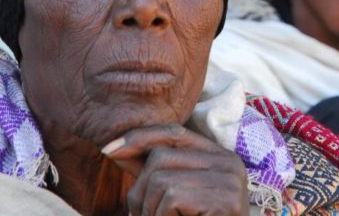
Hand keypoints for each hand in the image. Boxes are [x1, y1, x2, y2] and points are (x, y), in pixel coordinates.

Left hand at [103, 124, 249, 215]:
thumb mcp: (172, 192)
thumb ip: (150, 171)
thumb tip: (112, 147)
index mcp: (219, 155)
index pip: (173, 132)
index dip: (139, 137)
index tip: (108, 149)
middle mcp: (229, 162)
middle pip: (161, 157)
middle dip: (139, 190)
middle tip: (139, 215)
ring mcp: (230, 181)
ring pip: (161, 180)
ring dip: (149, 210)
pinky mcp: (226, 201)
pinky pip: (172, 198)